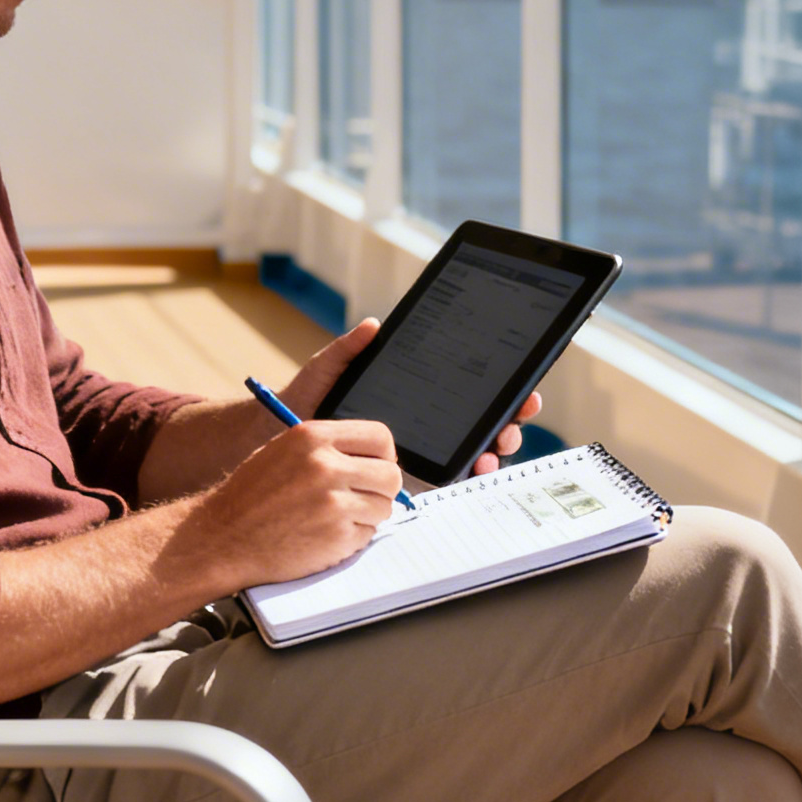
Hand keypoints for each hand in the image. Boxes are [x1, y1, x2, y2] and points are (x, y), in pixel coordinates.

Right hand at [186, 420, 402, 588]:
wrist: (221, 538)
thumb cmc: (251, 495)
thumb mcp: (285, 451)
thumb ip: (328, 448)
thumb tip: (374, 456)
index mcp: (313, 437)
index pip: (380, 437)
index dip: (384, 455)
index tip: (376, 467)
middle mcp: (326, 466)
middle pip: (391, 475)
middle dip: (381, 489)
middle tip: (363, 498)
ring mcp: (333, 503)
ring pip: (384, 507)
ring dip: (368, 515)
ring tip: (335, 518)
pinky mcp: (336, 537)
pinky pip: (368, 534)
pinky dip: (353, 538)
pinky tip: (324, 535)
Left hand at [277, 317, 548, 477]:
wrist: (281, 436)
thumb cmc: (305, 400)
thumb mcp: (328, 369)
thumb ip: (349, 349)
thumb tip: (374, 326)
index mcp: (417, 389)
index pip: (467, 387)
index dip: (500, 389)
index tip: (521, 388)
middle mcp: (425, 418)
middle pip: (480, 420)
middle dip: (507, 421)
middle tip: (513, 420)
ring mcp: (418, 448)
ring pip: (470, 449)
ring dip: (492, 449)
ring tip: (493, 449)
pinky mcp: (405, 474)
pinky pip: (444, 475)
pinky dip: (465, 472)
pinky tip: (473, 469)